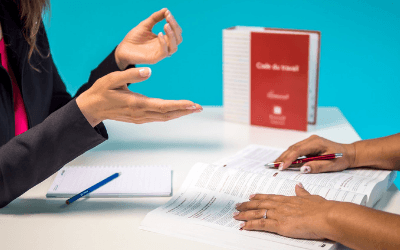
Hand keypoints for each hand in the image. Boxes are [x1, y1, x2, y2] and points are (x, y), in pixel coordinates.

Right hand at [76, 67, 201, 126]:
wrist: (91, 108)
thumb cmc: (101, 92)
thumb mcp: (112, 79)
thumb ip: (131, 75)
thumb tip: (149, 71)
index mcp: (136, 103)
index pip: (163, 106)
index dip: (179, 105)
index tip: (192, 104)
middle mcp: (140, 113)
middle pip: (167, 114)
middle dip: (184, 111)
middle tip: (199, 107)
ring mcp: (140, 118)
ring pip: (164, 117)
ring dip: (179, 113)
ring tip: (192, 109)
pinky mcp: (138, 118)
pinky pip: (158, 117)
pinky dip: (170, 114)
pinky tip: (177, 111)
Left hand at [115, 8, 182, 68]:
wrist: (122, 49)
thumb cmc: (133, 38)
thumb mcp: (145, 25)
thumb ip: (155, 18)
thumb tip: (166, 10)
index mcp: (163, 39)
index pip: (175, 32)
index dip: (174, 23)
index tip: (167, 13)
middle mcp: (164, 47)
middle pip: (178, 39)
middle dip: (175, 28)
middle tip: (168, 18)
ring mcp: (160, 53)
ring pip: (174, 47)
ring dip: (172, 35)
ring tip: (166, 25)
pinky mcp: (155, 59)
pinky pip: (164, 52)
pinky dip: (164, 43)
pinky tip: (159, 34)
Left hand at [234, 184, 336, 239]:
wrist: (326, 216)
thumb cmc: (323, 209)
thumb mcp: (312, 197)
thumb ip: (303, 193)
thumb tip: (298, 186)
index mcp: (288, 199)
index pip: (269, 197)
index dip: (259, 197)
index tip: (251, 196)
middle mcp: (281, 205)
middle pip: (260, 204)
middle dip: (247, 205)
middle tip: (237, 205)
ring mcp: (279, 214)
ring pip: (257, 213)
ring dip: (245, 215)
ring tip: (236, 216)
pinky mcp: (279, 225)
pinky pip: (261, 224)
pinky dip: (250, 225)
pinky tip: (243, 226)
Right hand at [275, 135, 355, 173]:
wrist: (349, 153)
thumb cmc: (342, 158)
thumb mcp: (332, 165)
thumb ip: (317, 166)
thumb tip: (303, 169)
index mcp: (316, 142)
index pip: (298, 150)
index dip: (288, 159)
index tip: (282, 167)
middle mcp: (311, 140)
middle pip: (293, 148)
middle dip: (283, 158)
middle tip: (274, 166)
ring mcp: (309, 142)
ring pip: (293, 149)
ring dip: (284, 157)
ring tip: (275, 165)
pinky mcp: (308, 146)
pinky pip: (296, 151)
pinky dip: (289, 156)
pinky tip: (283, 162)